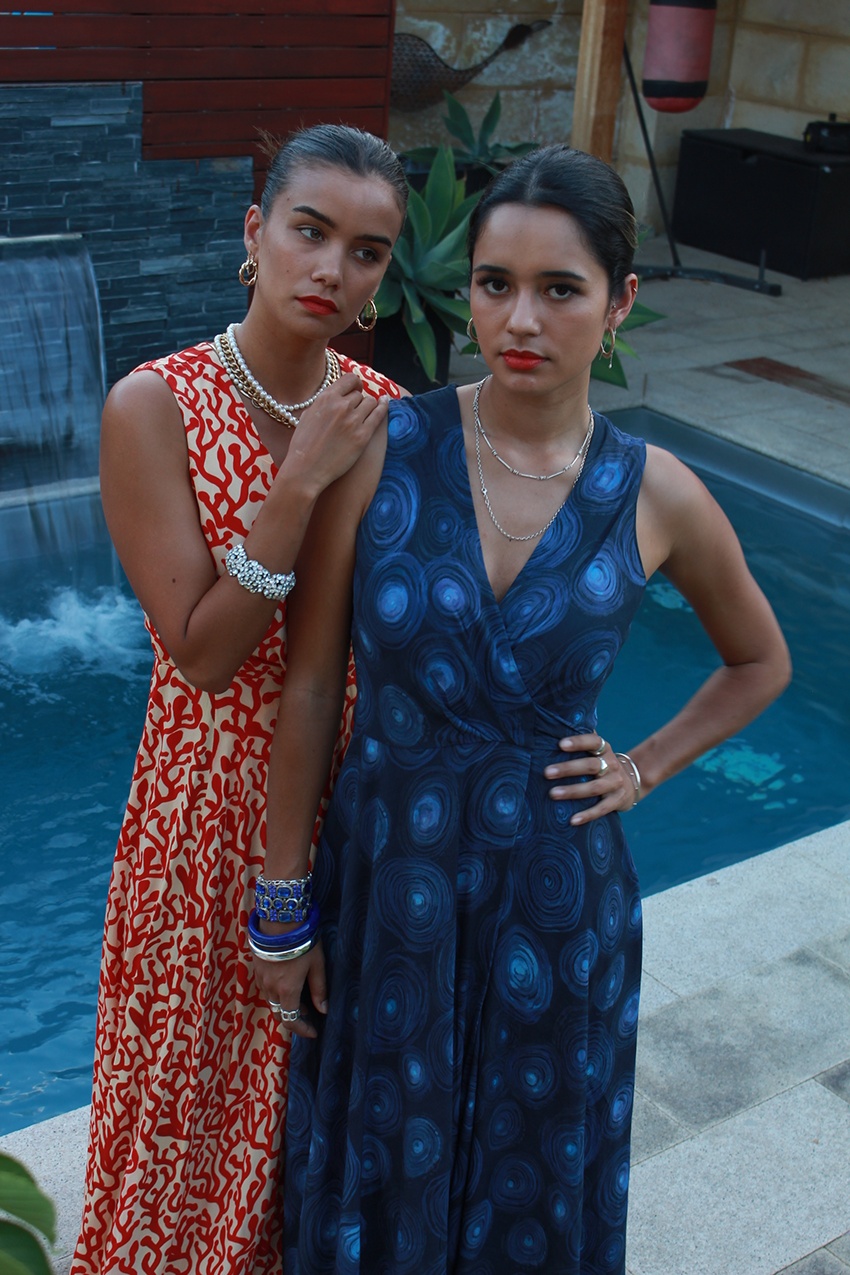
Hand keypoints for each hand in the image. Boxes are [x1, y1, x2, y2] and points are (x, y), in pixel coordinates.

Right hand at [250, 938, 327, 1039]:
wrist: (280, 920)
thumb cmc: (302, 941)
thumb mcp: (317, 965)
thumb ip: (319, 989)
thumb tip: (324, 1009)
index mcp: (287, 990)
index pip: (291, 1021)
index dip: (302, 1030)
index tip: (313, 1032)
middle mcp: (271, 988)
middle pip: (279, 1013)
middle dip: (293, 1017)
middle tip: (309, 1013)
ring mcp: (261, 978)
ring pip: (271, 1001)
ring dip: (284, 1004)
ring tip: (300, 996)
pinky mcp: (256, 968)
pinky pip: (264, 988)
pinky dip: (275, 993)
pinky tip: (285, 983)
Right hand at [281, 373, 388, 497]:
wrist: (306, 469)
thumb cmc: (302, 446)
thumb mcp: (307, 415)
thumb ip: (323, 403)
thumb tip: (335, 396)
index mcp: (326, 398)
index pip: (349, 379)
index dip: (354, 383)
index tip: (356, 388)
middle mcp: (341, 406)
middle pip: (359, 394)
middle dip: (358, 401)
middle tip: (356, 410)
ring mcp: (353, 420)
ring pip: (371, 402)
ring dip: (369, 406)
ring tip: (365, 413)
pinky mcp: (363, 436)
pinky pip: (379, 414)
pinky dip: (383, 407)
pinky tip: (385, 403)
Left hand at [544, 734, 637, 824]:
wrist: (630, 783)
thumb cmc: (601, 764)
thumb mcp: (596, 751)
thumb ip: (581, 739)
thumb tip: (556, 721)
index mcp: (604, 750)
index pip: (593, 742)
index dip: (578, 742)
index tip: (560, 744)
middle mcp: (612, 765)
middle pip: (590, 766)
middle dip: (568, 769)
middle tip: (546, 772)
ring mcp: (616, 784)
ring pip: (594, 788)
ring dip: (573, 791)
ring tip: (553, 794)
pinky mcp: (618, 801)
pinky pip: (602, 809)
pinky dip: (587, 815)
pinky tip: (572, 820)